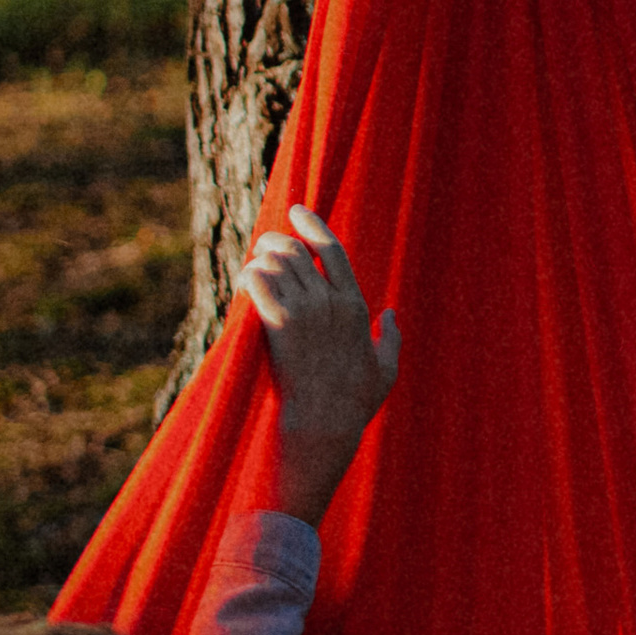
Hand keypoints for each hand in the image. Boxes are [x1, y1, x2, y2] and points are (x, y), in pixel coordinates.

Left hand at [240, 206, 400, 526]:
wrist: (324, 424)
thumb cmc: (354, 403)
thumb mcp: (385, 370)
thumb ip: (390, 338)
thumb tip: (392, 314)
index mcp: (355, 306)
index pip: (333, 250)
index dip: (313, 225)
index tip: (297, 211)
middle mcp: (329, 302)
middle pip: (297, 251)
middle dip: (276, 240)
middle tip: (263, 242)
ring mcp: (304, 312)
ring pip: (276, 262)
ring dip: (260, 257)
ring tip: (253, 264)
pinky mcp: (278, 326)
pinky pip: (258, 282)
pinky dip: (248, 276)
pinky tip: (244, 282)